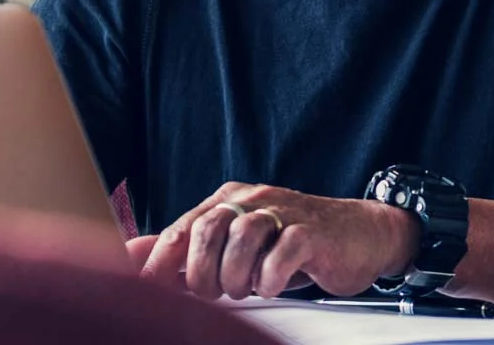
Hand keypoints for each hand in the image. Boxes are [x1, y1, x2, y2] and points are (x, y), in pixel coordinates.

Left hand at [138, 181, 417, 300]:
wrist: (360, 234)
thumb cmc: (294, 242)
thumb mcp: (238, 244)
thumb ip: (187, 248)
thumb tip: (133, 256)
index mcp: (228, 201)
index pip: (183, 227)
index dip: (162, 263)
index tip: (149, 290)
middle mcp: (252, 200)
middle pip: (208, 230)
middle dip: (203, 273)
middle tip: (215, 293)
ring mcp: (284, 212)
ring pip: (242, 237)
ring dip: (237, 276)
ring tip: (245, 289)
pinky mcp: (312, 231)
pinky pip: (283, 251)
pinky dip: (271, 276)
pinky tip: (271, 285)